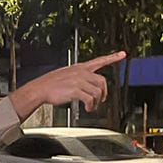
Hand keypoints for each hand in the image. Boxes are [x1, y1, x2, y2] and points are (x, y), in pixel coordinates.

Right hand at [10, 52, 126, 116]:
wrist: (40, 89)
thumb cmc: (50, 84)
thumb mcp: (66, 75)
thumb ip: (78, 77)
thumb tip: (86, 85)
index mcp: (80, 67)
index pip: (99, 60)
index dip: (112, 57)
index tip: (122, 54)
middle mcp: (81, 72)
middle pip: (102, 81)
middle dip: (104, 93)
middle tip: (101, 100)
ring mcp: (79, 81)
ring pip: (98, 92)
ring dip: (97, 102)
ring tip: (91, 107)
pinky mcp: (76, 90)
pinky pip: (90, 99)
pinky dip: (91, 106)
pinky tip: (87, 108)